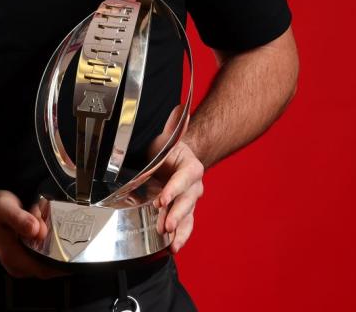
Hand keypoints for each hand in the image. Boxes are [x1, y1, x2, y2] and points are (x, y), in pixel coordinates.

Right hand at [0, 190, 64, 278]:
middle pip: (49, 265)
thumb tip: (38, 231)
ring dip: (52, 242)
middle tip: (56, 224)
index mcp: (13, 257)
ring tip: (43, 219)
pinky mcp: (24, 256)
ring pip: (47, 258)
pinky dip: (47, 241)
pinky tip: (41, 223)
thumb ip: (20, 219)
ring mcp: (21, 262)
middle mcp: (18, 264)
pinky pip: (43, 254)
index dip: (62, 263)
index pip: (44, 269)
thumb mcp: (5, 208)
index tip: (75, 249)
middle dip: (57, 246)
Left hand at [147, 107, 205, 253]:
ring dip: (179, 230)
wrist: (176, 163)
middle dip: (176, 214)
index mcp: (191, 166)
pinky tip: (173, 247)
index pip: (184, 179)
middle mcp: (194, 186)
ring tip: (171, 242)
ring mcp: (190, 202)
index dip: (174, 189)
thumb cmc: (169, 152)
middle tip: (164, 224)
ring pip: (188, 217)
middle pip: (187, 202)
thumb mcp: (167, 139)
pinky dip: (180, 238)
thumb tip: (180, 109)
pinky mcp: (184, 214)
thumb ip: (174, 126)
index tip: (161, 199)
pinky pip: (185, 227)